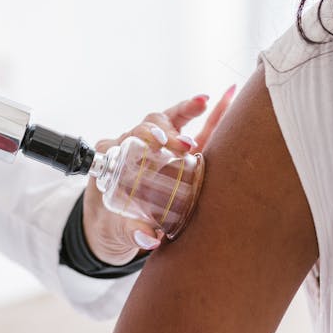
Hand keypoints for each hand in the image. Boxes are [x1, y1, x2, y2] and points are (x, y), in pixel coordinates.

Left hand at [82, 84, 235, 264]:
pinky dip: (202, 112)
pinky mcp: (172, 153)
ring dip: (187, 111)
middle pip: (148, 125)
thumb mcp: (116, 231)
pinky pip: (185, 126)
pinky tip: (223, 96)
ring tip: (206, 104)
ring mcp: (154, 147)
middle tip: (185, 145)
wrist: (112, 231)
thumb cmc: (109, 226)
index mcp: (112, 159)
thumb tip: (149, 236)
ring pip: (169, 119)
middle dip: (168, 130)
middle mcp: (131, 146)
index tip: (159, 145)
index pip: (128, 137)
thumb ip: (131, 232)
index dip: (145, 137)